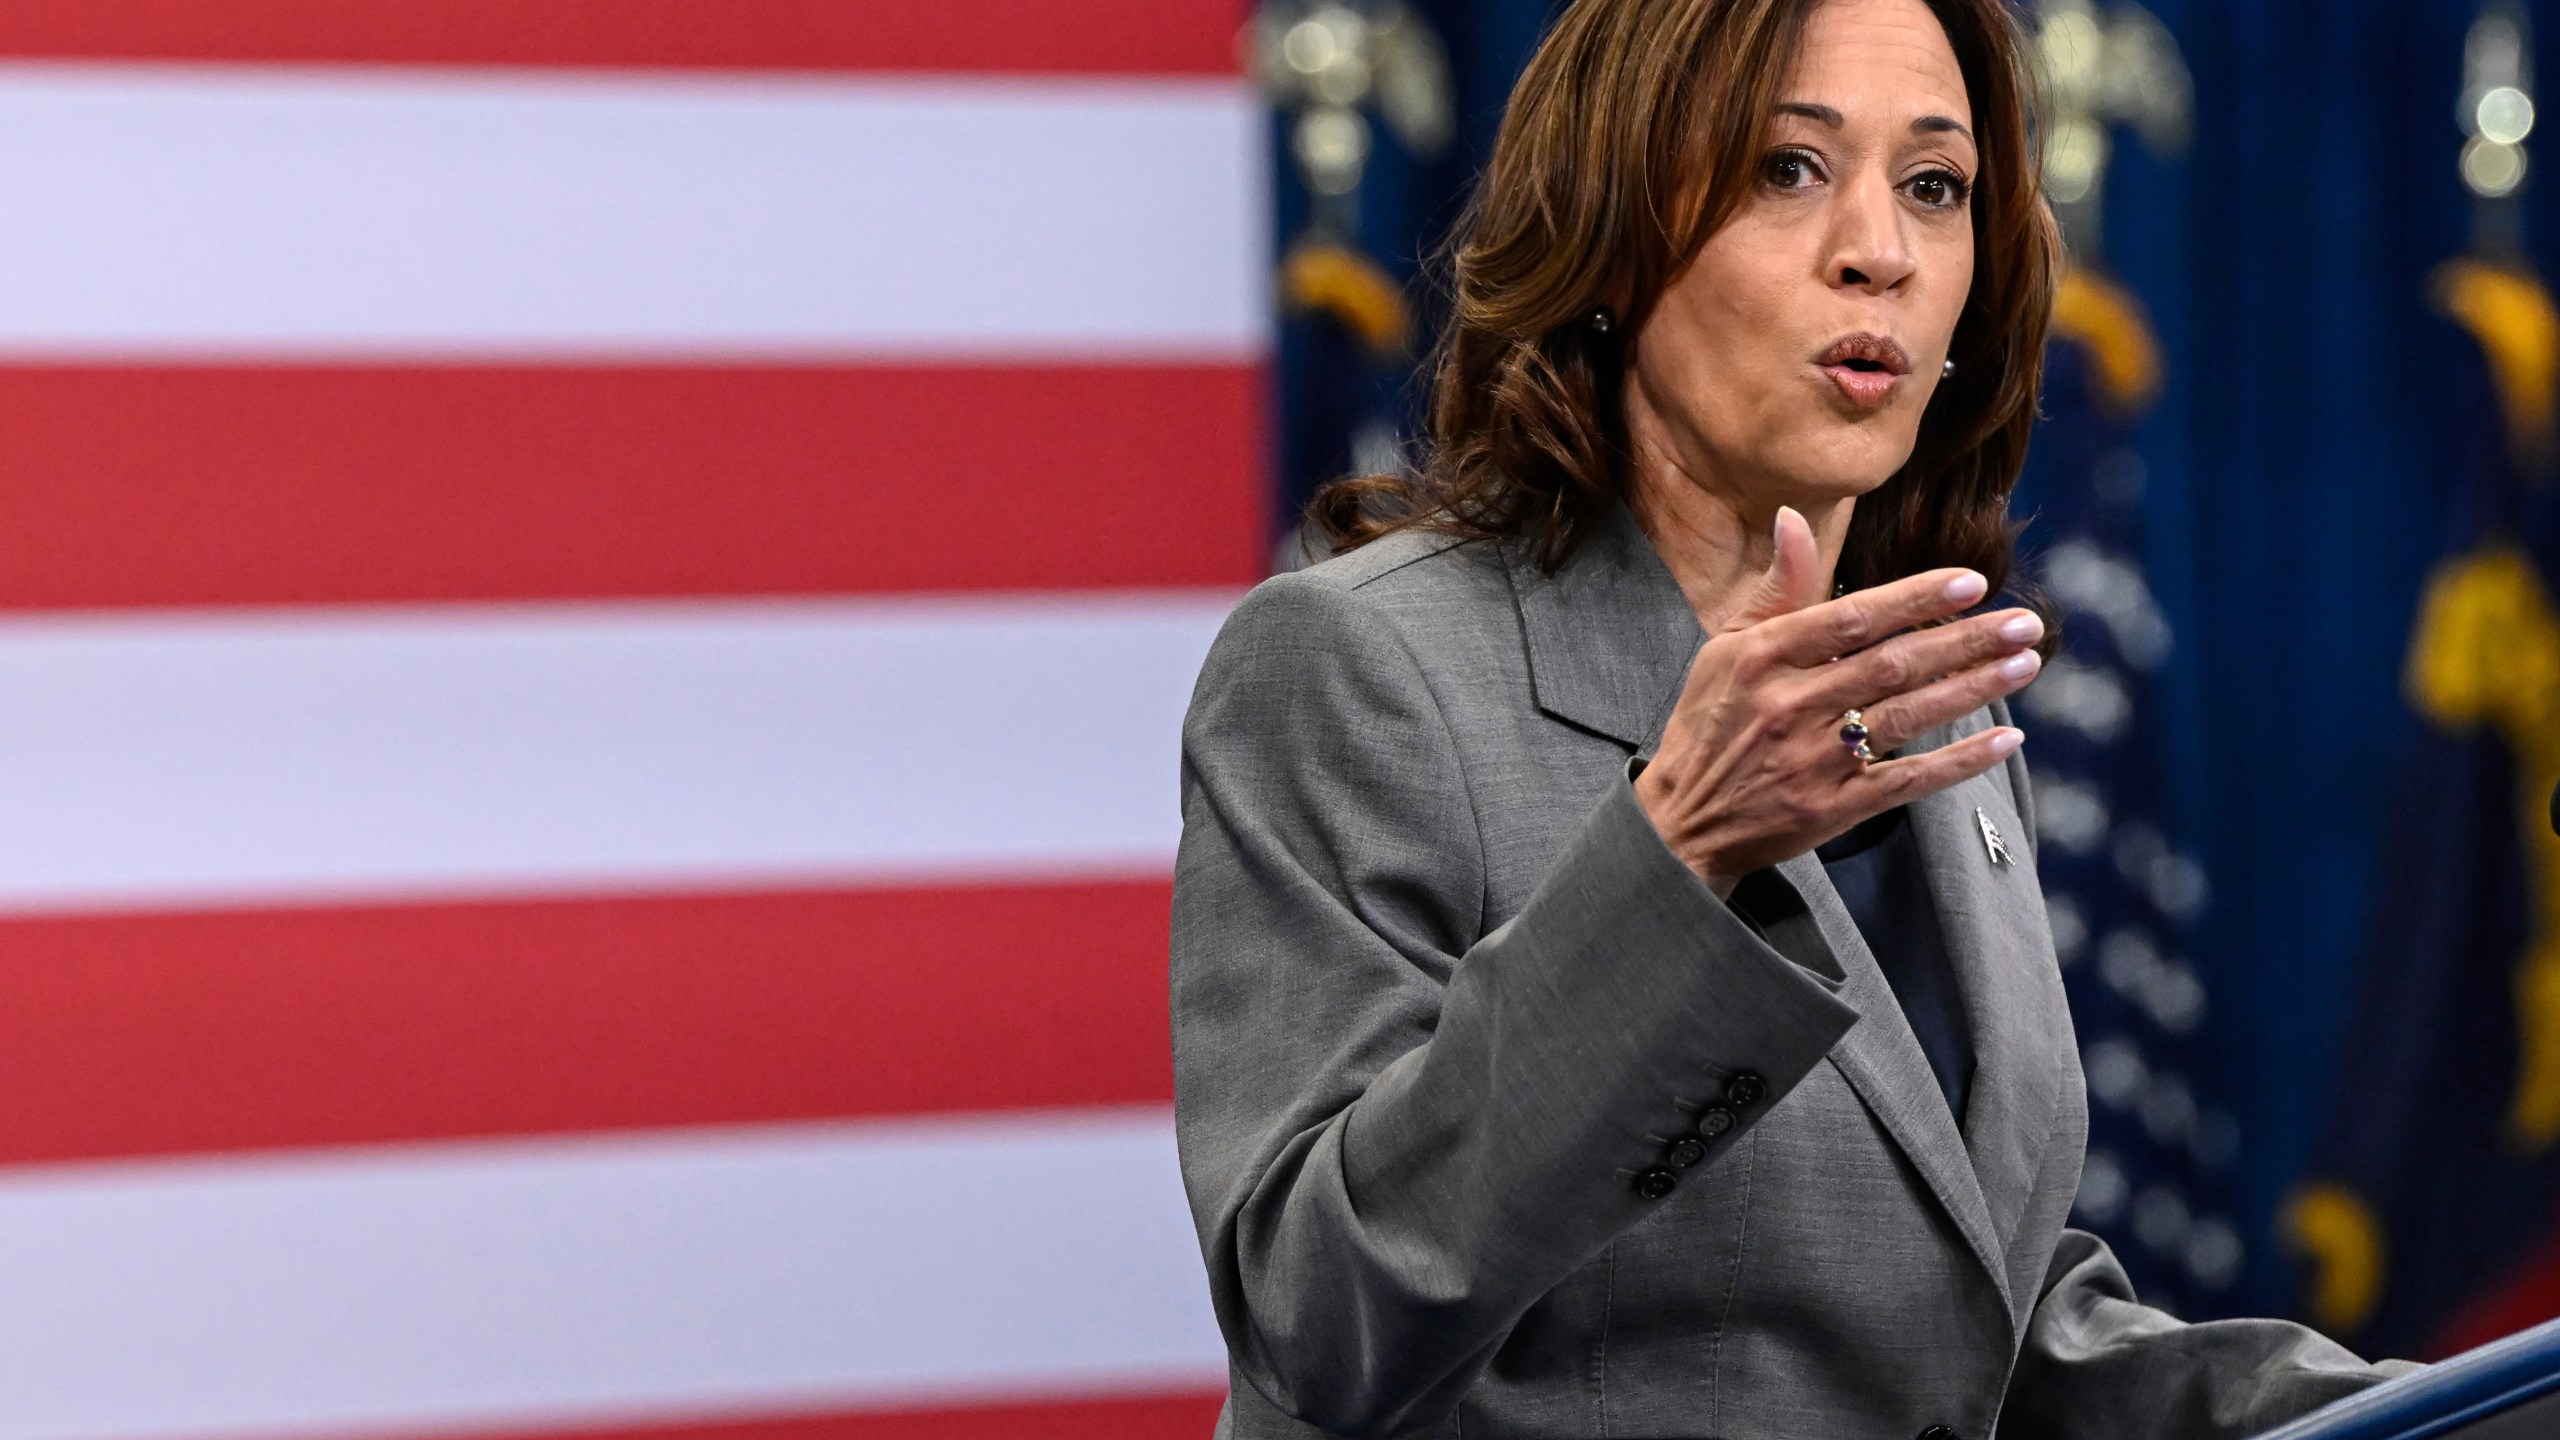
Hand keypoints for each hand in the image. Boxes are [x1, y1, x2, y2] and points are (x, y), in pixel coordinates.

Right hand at [1634, 506, 2041, 895]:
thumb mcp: (1725, 649)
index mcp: (1760, 658)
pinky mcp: (1830, 809)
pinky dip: (1959, 761)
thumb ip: (1776, 589)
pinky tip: (2004, 740)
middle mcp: (1787, 705)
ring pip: (1906, 717)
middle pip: (1891, 666)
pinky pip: (1907, 781)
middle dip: (1964, 641)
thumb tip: (1792, 518)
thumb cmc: (1707, 724)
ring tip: (2025, 663)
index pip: (1851, 618)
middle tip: (2024, 623)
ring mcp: (1811, 761)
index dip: (1915, 599)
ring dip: (1972, 689)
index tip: (1971, 582)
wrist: (1681, 822)